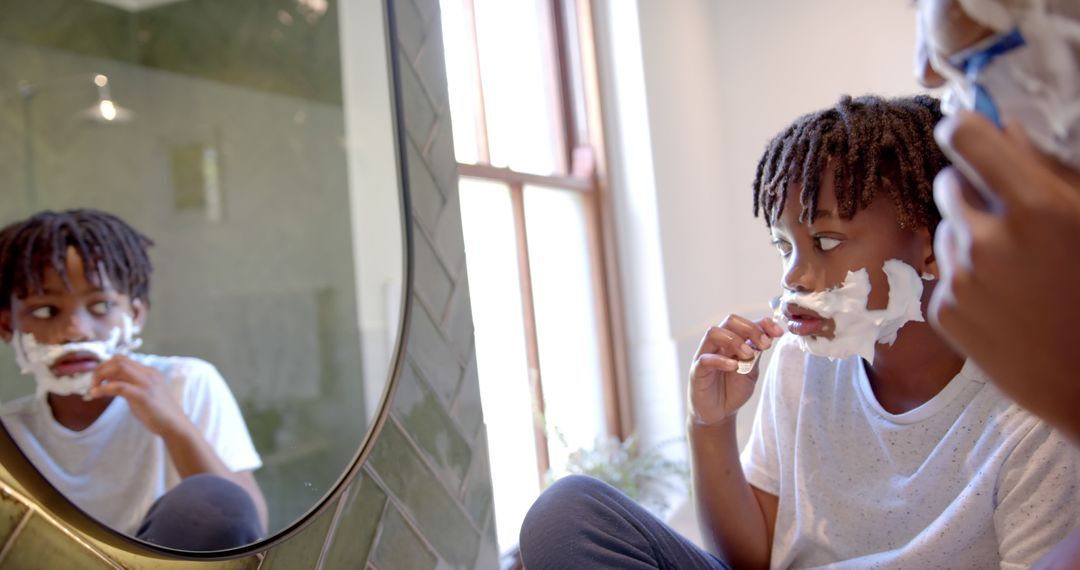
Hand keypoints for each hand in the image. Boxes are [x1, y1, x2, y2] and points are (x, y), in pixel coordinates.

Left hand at [89, 355, 188, 435]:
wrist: (174, 425)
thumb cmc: (158, 412)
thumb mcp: (142, 393)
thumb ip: (129, 384)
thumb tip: (108, 379)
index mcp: (149, 371)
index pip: (123, 359)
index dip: (106, 366)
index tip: (98, 379)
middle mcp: (149, 373)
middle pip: (119, 359)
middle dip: (100, 368)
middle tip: (92, 382)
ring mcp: (147, 383)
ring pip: (119, 367)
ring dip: (101, 375)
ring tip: (93, 387)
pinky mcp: (143, 395)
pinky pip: (119, 386)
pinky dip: (104, 388)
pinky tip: (96, 393)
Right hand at [688, 314, 783, 425]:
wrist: (720, 413)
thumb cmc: (733, 390)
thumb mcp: (751, 370)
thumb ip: (756, 353)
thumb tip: (769, 336)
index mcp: (732, 341)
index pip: (745, 322)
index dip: (763, 323)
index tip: (778, 333)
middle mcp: (718, 344)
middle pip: (730, 321)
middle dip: (750, 329)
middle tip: (765, 345)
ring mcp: (706, 355)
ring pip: (714, 333)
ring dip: (734, 340)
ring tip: (748, 355)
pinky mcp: (697, 371)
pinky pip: (705, 359)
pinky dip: (721, 360)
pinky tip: (734, 366)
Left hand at [931, 110, 1079, 438]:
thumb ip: (1048, 170)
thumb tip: (1007, 128)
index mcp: (1035, 208)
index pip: (964, 137)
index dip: (964, 129)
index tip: (967, 130)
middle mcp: (987, 239)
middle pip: (949, 183)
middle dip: (974, 190)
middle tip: (1011, 217)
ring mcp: (960, 277)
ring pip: (946, 229)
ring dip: (971, 236)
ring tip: (1017, 268)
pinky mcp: (943, 310)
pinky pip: (944, 271)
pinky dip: (966, 277)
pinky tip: (1005, 300)